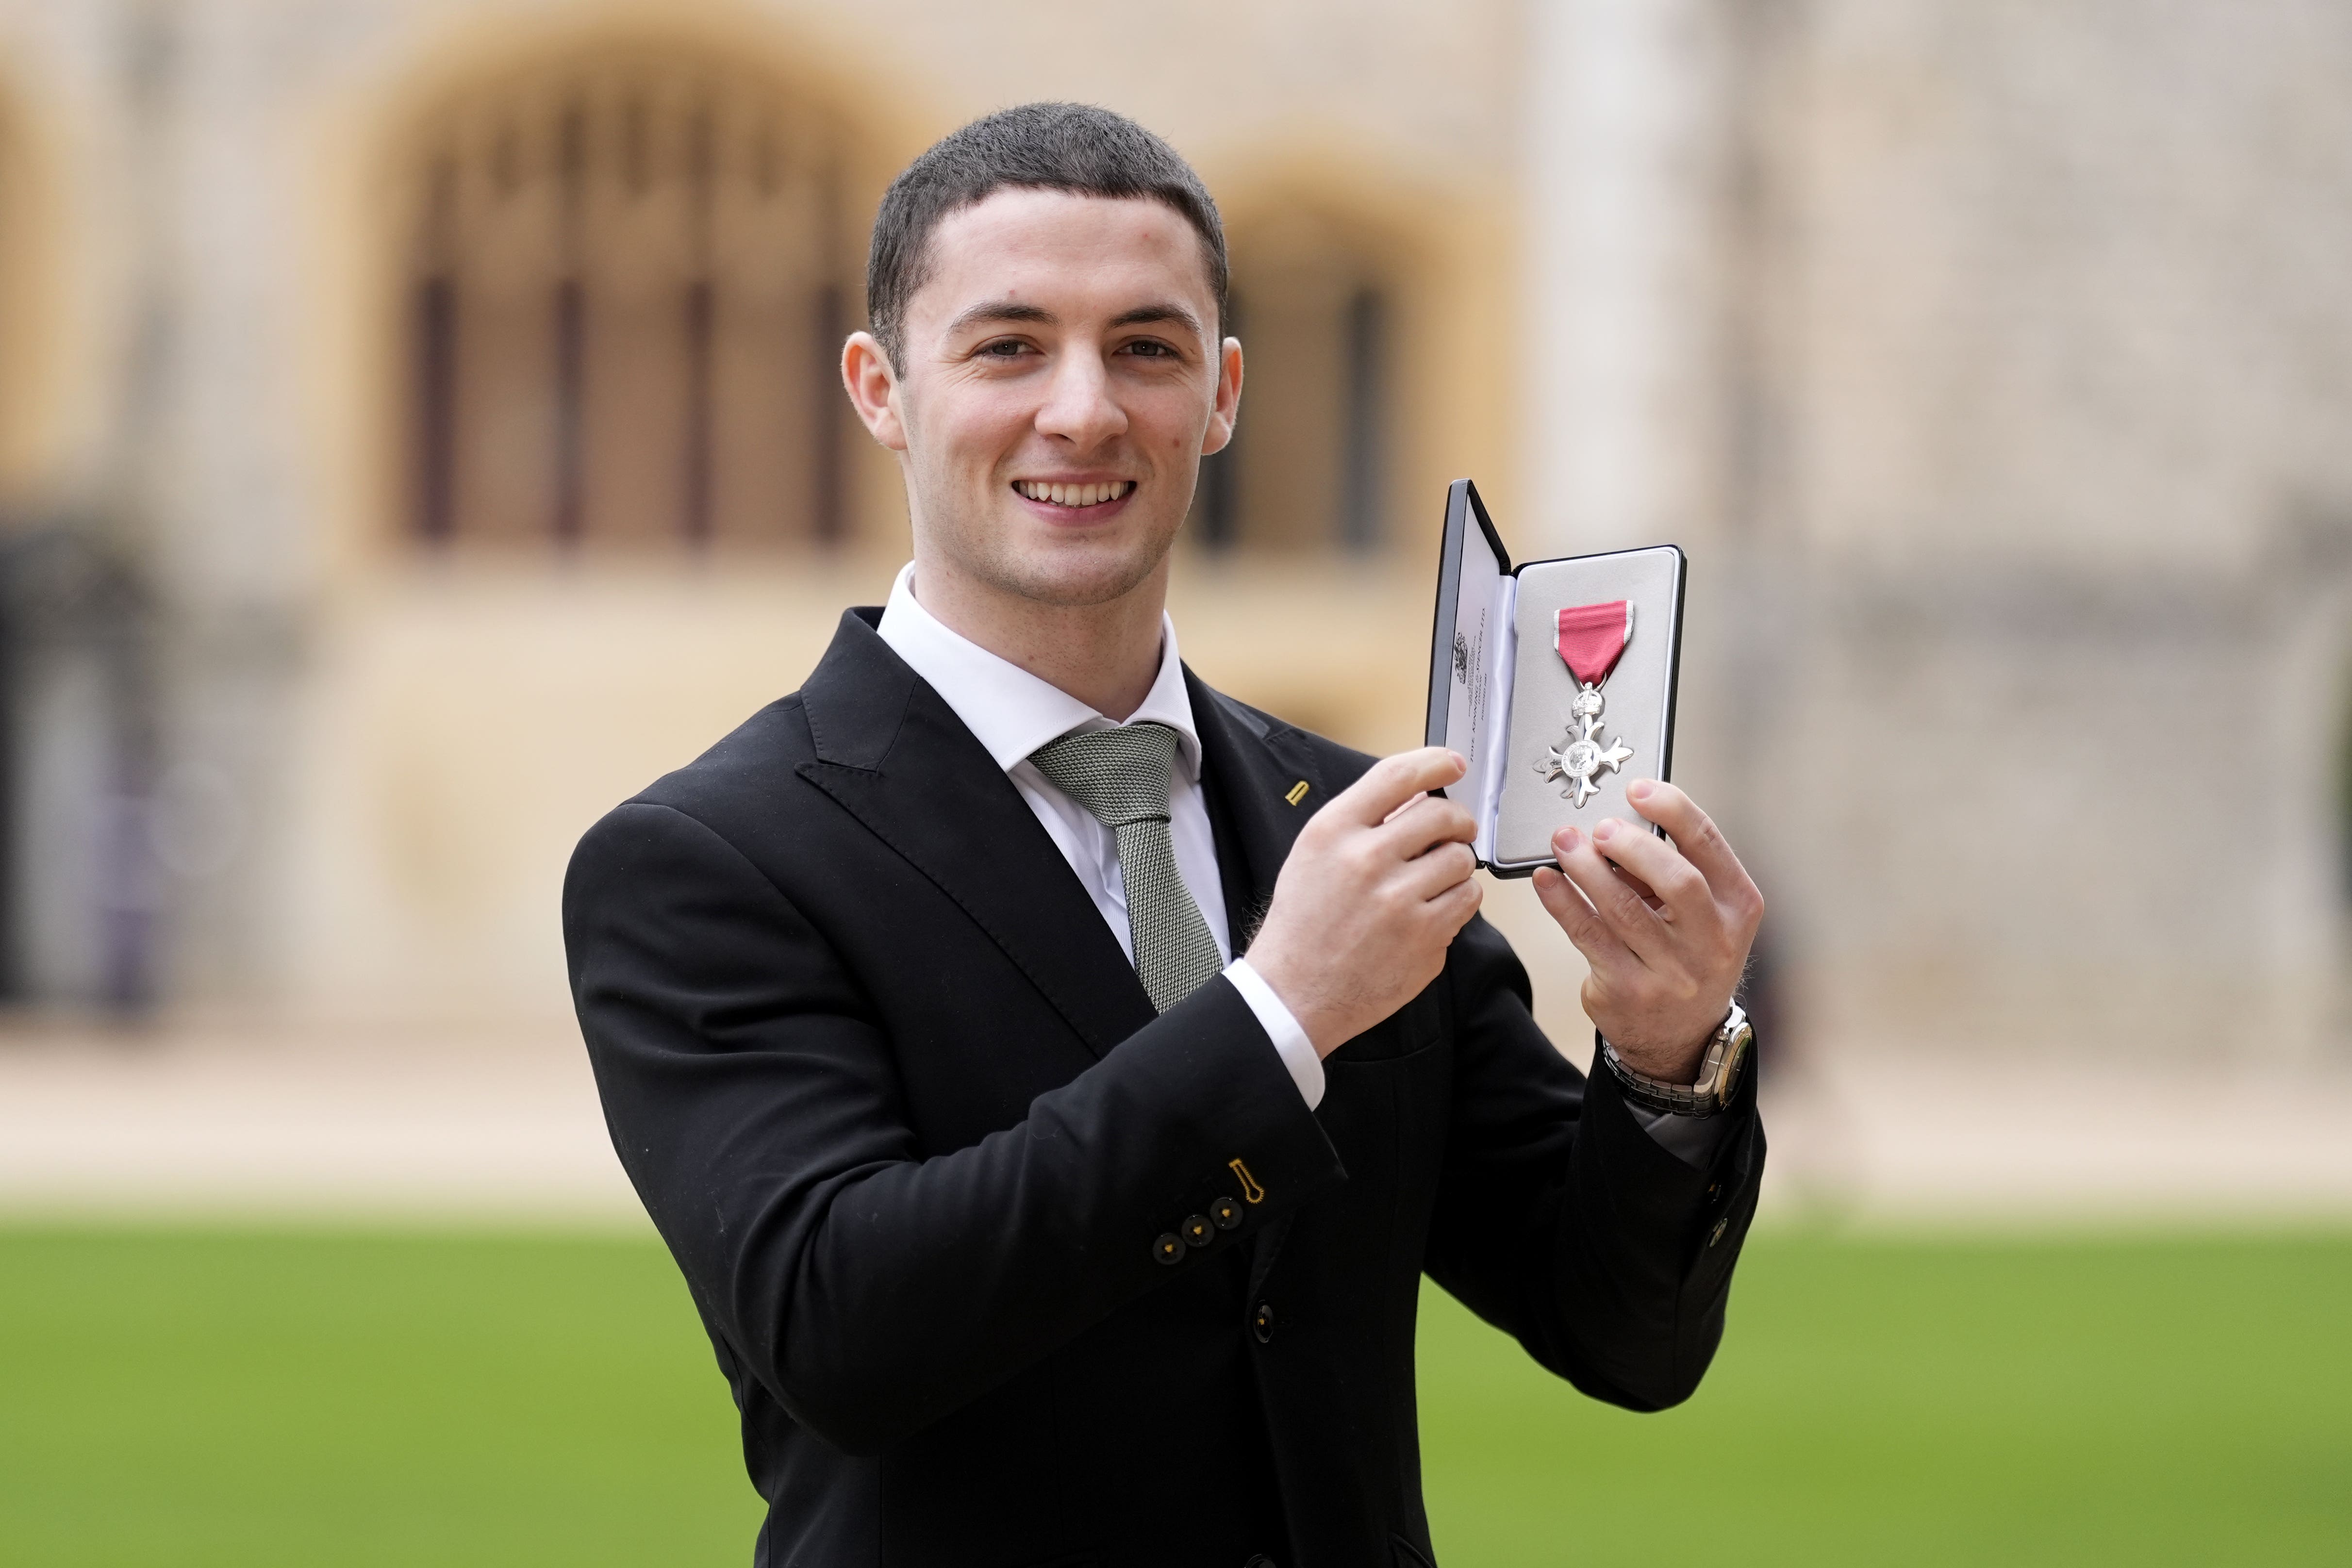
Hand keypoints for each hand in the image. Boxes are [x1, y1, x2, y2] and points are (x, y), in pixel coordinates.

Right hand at [1247, 748, 1482, 1056]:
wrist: (1294, 992)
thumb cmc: (1305, 922)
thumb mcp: (1314, 855)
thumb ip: (1362, 820)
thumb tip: (1420, 793)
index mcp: (1333, 833)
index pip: (1396, 777)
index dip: (1434, 763)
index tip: (1453, 764)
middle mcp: (1365, 861)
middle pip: (1441, 815)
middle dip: (1458, 820)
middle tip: (1456, 831)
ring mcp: (1398, 902)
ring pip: (1461, 859)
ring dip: (1456, 865)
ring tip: (1433, 880)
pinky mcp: (1424, 938)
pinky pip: (1468, 900)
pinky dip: (1458, 901)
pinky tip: (1433, 909)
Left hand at [1533, 780, 1762, 1083]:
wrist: (1680, 1035)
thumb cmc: (1687, 954)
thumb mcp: (1703, 914)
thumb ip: (1673, 869)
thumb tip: (1617, 825)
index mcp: (1737, 908)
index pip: (1709, 845)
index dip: (1672, 810)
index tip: (1638, 789)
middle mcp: (1711, 942)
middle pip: (1677, 880)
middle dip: (1632, 845)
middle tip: (1600, 828)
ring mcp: (1670, 972)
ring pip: (1623, 909)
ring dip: (1585, 868)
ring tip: (1563, 842)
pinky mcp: (1627, 990)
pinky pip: (1588, 936)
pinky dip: (1562, 902)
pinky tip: (1548, 881)